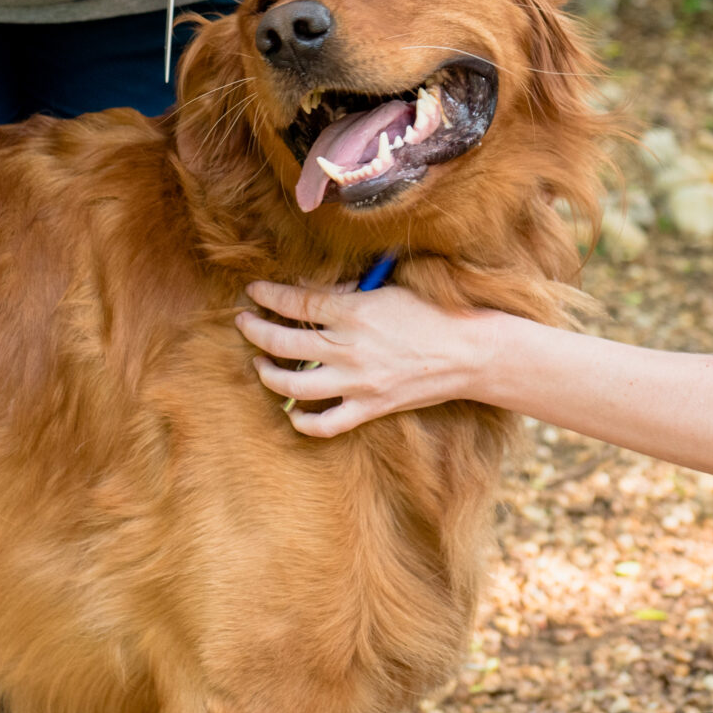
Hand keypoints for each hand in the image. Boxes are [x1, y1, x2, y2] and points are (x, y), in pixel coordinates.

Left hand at [234, 280, 502, 434]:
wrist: (469, 353)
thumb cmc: (432, 312)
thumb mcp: (388, 288)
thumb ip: (347, 289)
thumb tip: (309, 289)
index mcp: (354, 311)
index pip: (297, 302)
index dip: (269, 295)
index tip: (253, 290)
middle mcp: (349, 349)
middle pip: (284, 342)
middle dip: (255, 331)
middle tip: (243, 323)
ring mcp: (357, 383)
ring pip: (293, 386)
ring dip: (268, 374)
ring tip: (259, 363)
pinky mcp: (369, 408)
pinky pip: (325, 424)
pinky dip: (302, 421)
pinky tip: (291, 411)